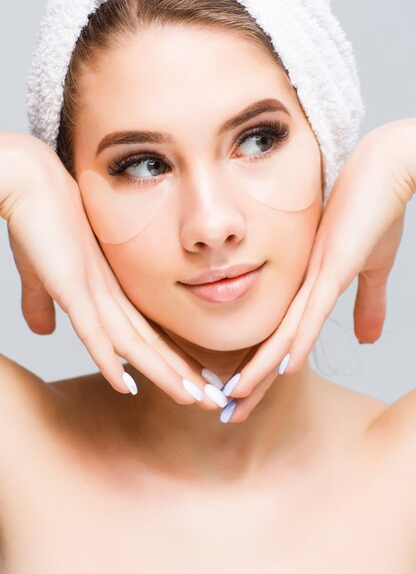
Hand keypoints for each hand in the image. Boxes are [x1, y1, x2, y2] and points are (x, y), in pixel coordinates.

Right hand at [0, 132, 220, 409]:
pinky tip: (127, 385)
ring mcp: (95, 291)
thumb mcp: (43, 276)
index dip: (169, 361)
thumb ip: (44, 305)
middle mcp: (111, 294)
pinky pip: (95, 333)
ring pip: (135, 343)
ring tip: (192, 398)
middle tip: (212, 401)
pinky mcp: (74, 288)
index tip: (192, 384)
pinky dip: (110, 361)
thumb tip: (43, 330)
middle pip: (152, 343)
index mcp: (110, 291)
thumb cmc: (38, 226)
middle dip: (181, 375)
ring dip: (162, 374)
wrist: (32, 185)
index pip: (146, 334)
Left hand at [224, 118, 415, 421]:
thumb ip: (366, 306)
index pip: (279, 339)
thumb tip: (366, 340)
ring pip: (281, 334)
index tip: (244, 398)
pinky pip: (311, 311)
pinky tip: (281, 368)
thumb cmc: (375, 216)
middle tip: (226, 414)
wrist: (383, 172)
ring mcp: (313, 277)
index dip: (261, 371)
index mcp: (307, 288)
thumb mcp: (371, 270)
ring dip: (259, 371)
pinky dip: (297, 341)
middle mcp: (301, 286)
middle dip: (250, 382)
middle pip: (270, 343)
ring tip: (235, 401)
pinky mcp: (331, 267)